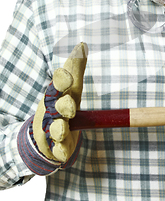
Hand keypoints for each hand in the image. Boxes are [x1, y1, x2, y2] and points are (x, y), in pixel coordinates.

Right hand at [33, 42, 87, 162]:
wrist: (45, 135)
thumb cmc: (62, 105)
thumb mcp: (71, 87)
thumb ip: (76, 67)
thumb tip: (82, 44)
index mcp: (57, 94)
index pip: (58, 84)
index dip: (62, 79)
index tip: (67, 75)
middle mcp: (52, 111)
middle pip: (57, 106)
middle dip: (63, 105)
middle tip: (70, 105)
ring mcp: (52, 129)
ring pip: (55, 129)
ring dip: (59, 129)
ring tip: (62, 129)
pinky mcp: (56, 147)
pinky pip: (58, 151)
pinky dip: (60, 153)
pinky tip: (63, 156)